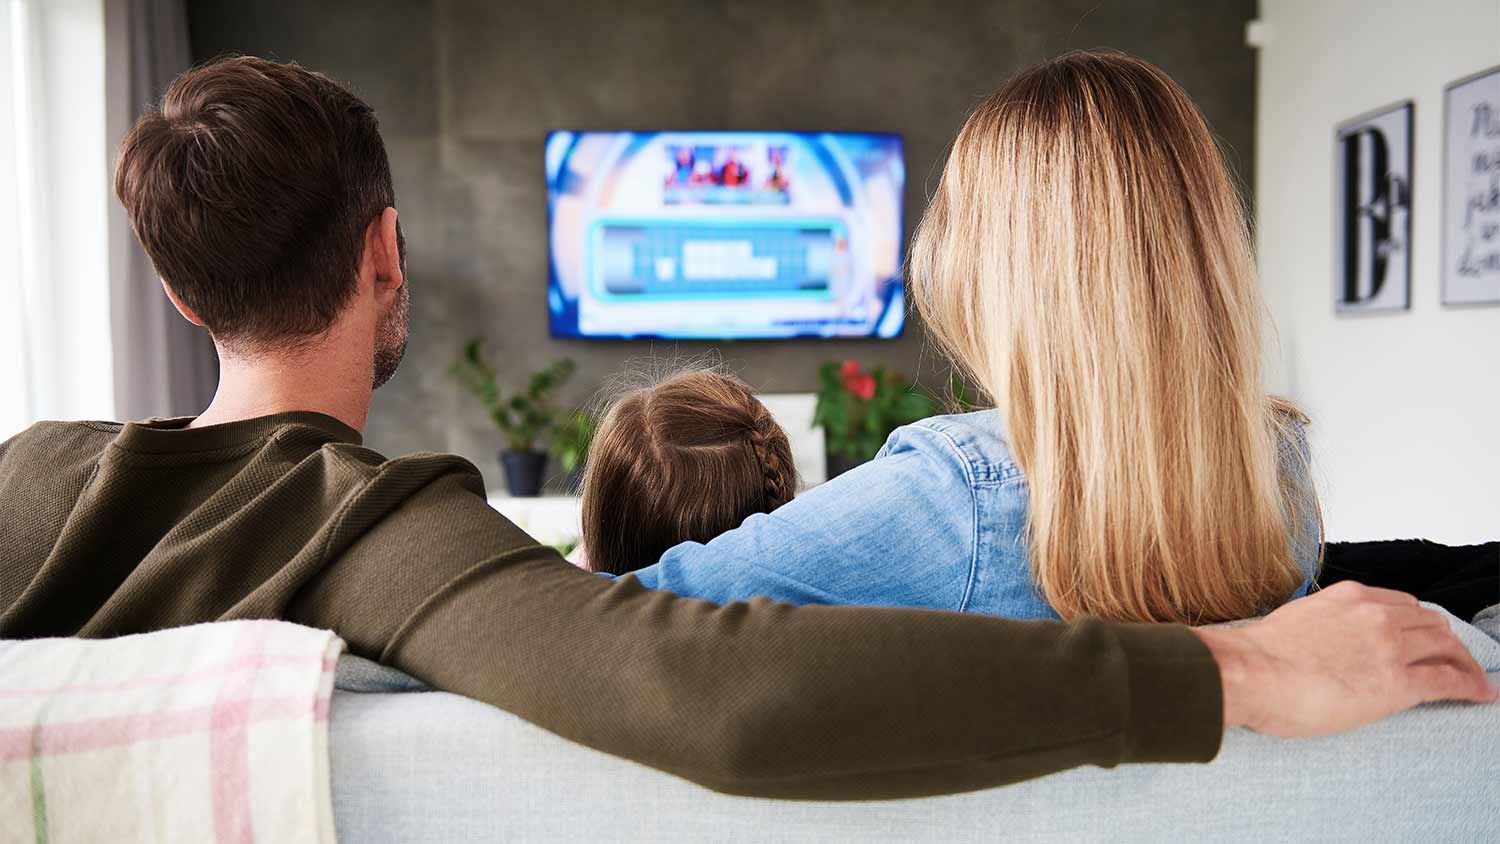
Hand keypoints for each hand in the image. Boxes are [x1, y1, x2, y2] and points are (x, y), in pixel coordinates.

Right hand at [1194, 581, 1495, 736]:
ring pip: (1445, 646)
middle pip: (1430, 621)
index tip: (1422, 636)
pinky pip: (1448, 679)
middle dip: (1446, 641)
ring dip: (1464, 662)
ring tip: (1473, 679)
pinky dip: (1471, 685)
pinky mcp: (1396, 682)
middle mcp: (1375, 614)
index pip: (1401, 604)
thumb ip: (1318, 623)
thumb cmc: (1257, 656)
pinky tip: (1481, 694)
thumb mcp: (1292, 620)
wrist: (1249, 673)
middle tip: (1453, 659)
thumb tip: (1318, 640)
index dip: (1418, 622)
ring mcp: (1389, 646)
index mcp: (1348, 596)